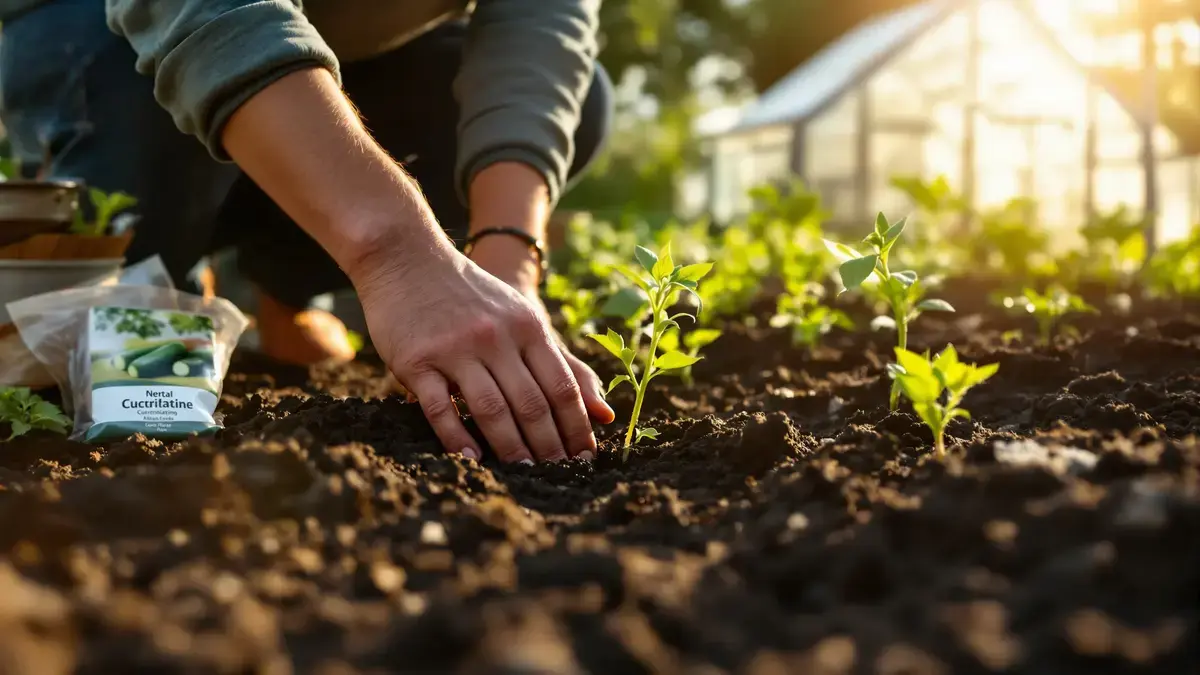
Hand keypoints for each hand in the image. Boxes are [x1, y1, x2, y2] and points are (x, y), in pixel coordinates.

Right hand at [220, 70, 595, 464]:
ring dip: (511, 449)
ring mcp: (456, 349)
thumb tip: (605, 413)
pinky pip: (441, 408)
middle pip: (532, 404)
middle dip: (549, 448)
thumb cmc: (473, 297)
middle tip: (560, 478)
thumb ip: (563, 363)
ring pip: (492, 410)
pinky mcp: (417, 360)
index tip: (586, 460)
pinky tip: (473, 460)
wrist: (407, 258)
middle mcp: (497, 338)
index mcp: (529, 327)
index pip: (563, 387)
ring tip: (525, 476)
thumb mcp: (524, 318)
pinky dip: (458, 438)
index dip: (577, 428)